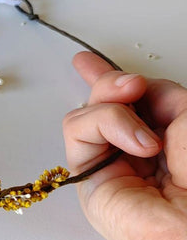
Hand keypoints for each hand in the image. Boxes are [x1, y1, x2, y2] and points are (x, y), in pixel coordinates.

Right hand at [63, 52, 186, 239]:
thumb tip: (131, 87)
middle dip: (108, 83)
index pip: (125, 105)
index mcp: (160, 143)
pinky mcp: (87, 177)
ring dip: (112, 106)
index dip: (107, 82)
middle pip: (99, 103)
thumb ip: (162, 96)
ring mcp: (107, 165)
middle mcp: (129, 153)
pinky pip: (77, 129)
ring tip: (148, 134)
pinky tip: (141, 145)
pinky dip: (106, 123)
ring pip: (83, 111)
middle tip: (132, 85)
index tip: (87, 62)